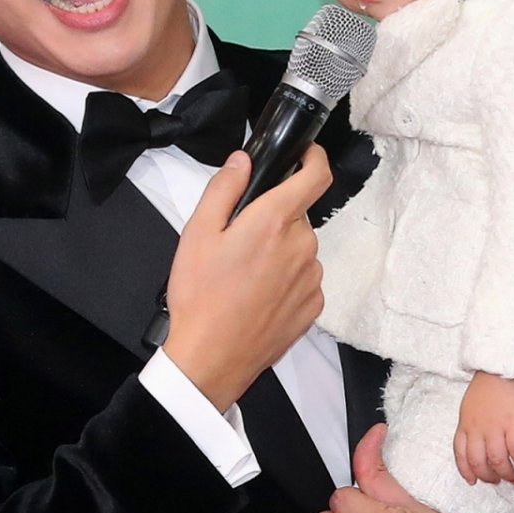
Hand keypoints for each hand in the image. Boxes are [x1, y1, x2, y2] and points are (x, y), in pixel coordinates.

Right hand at [163, 144, 330, 410]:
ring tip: (243, 276)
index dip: (314, 158)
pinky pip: (303, 278)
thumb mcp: (197, 233)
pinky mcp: (312, 305)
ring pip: (299, 248)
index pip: (316, 175)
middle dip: (273, 220)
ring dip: (279, 252)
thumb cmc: (201, 298)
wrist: (212, 357)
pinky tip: (256, 296)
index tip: (305, 155)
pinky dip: (285, 280)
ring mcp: (311, 278)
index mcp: (273, 222)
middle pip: (296, 216)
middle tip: (238, 241)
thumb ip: (224, 188)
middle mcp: (301, 246)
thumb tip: (243, 161)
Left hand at [454, 372, 513, 486]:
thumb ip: (475, 421)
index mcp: (465, 422)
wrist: (506, 362)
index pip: (460, 453)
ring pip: (497, 461)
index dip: (466, 470)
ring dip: (506, 473)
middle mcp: (478, 428)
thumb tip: (484, 438)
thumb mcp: (473, 402)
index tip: (473, 481)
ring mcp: (496, 427)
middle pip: (478, 462)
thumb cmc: (492, 380)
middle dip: (488, 476)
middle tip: (498, 481)